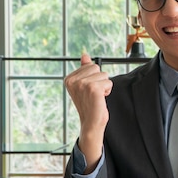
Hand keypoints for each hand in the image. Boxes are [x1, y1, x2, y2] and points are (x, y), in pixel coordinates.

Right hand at [64, 53, 112, 168]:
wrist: (91, 123)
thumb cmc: (89, 104)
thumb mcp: (85, 85)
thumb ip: (84, 69)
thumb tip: (85, 55)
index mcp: (69, 78)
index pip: (90, 65)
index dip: (94, 77)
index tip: (88, 90)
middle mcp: (73, 80)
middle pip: (96, 67)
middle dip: (100, 80)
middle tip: (94, 93)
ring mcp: (82, 84)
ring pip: (104, 74)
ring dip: (104, 86)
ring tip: (97, 96)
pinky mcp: (93, 88)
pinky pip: (108, 82)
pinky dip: (108, 90)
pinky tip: (101, 98)